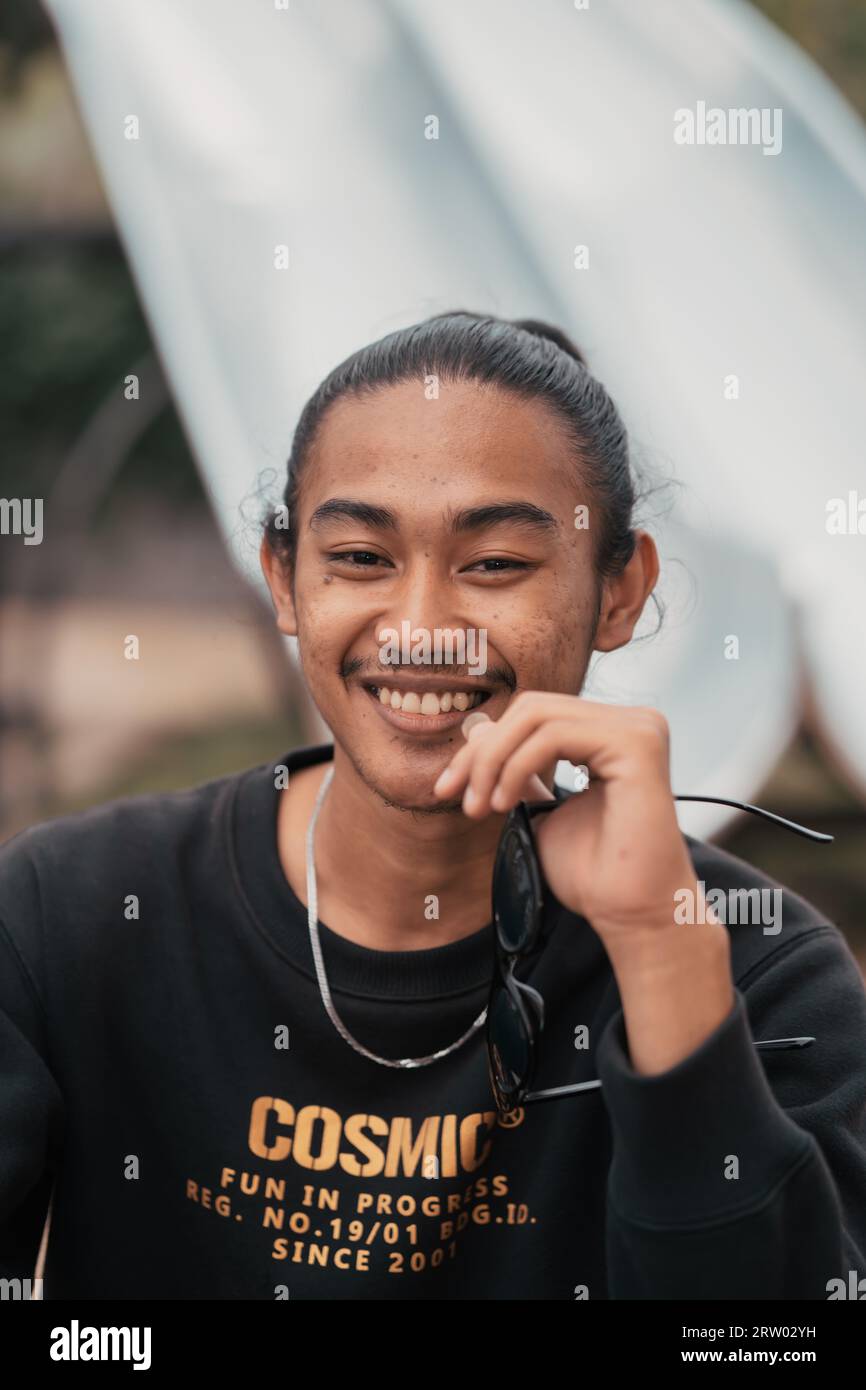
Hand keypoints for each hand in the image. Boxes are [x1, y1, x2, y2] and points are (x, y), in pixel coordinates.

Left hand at [433, 692, 699, 945]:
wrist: (629, 913)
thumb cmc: (592, 873)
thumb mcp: (538, 807)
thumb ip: (516, 765)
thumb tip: (478, 726)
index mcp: (613, 733)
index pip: (534, 715)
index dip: (484, 747)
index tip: (448, 788)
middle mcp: (632, 722)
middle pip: (532, 708)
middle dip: (483, 752)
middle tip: (456, 797)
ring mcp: (639, 728)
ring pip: (537, 716)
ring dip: (494, 762)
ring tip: (480, 807)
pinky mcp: (638, 743)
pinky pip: (554, 735)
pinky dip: (516, 767)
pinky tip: (505, 804)